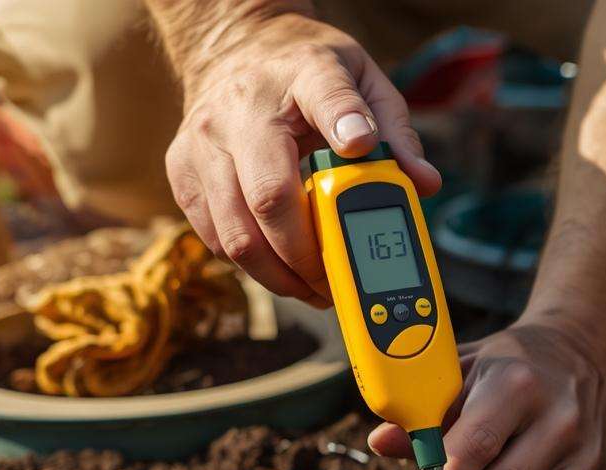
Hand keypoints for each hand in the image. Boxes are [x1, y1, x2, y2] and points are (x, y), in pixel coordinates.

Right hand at [164, 12, 439, 303]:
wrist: (233, 46)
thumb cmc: (306, 72)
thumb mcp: (363, 81)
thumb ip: (395, 132)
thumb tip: (424, 183)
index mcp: (299, 77)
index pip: (327, 97)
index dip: (346, 126)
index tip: (362, 147)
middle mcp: (238, 111)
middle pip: (268, 200)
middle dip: (309, 258)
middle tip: (341, 283)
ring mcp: (202, 143)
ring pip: (236, 235)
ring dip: (280, 276)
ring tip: (314, 287)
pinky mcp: (181, 171)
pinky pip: (214, 238)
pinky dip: (251, 266)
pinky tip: (282, 269)